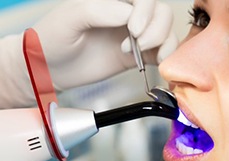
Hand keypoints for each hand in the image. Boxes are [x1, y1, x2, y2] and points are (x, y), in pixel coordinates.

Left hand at [33, 0, 177, 89]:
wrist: (49, 70)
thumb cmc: (53, 39)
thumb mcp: (70, 18)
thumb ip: (100, 11)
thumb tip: (130, 15)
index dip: (145, 12)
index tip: (133, 30)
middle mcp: (128, 13)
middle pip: (161, 11)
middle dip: (156, 28)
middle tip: (137, 44)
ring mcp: (135, 34)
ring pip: (167, 29)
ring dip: (162, 42)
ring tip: (141, 53)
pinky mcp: (139, 55)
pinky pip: (164, 51)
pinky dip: (167, 56)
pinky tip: (156, 62)